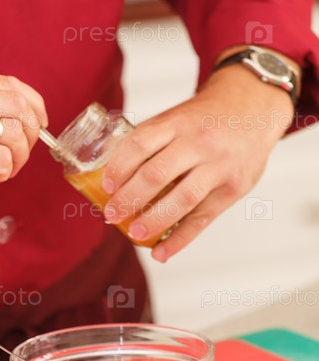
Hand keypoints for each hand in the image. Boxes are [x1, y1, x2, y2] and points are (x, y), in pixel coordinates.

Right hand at [0, 74, 47, 211]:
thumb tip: (24, 115)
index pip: (9, 84)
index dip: (34, 103)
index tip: (40, 122)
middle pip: (19, 106)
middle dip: (32, 133)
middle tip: (20, 152)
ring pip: (15, 135)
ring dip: (18, 158)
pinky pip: (3, 160)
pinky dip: (3, 173)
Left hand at [102, 64, 294, 261]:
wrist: (254, 108)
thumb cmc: (207, 118)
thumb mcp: (178, 116)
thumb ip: (151, 139)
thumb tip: (111, 168)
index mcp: (178, 123)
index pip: (141, 143)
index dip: (119, 166)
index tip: (105, 185)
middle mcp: (199, 143)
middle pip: (157, 174)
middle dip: (129, 198)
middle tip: (112, 214)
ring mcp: (218, 167)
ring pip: (182, 199)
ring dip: (153, 220)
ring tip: (133, 233)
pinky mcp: (232, 189)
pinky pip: (203, 219)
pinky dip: (180, 239)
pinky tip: (161, 252)